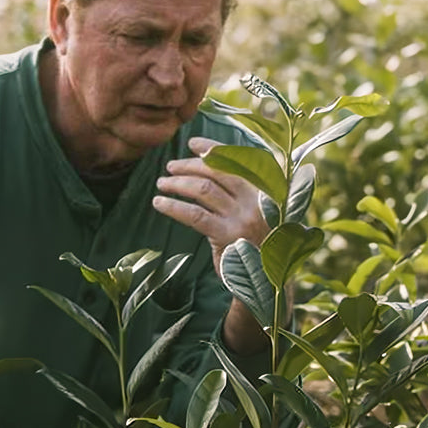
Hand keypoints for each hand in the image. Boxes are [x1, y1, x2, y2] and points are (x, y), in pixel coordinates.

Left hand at [153, 135, 272, 354]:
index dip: (213, 149)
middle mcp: (258, 201)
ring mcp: (243, 218)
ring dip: (178, 182)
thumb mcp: (258, 214)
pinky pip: (194, 215)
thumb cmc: (258, 245)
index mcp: (267, 190)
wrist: (267, 283)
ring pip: (203, 189)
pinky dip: (174, 205)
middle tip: (170, 166)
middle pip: (217, 171)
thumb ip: (242, 192)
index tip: (193, 143)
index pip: (238, 160)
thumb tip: (208, 162)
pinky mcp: (227, 236)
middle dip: (190, 165)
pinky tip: (159, 203)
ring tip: (161, 183)